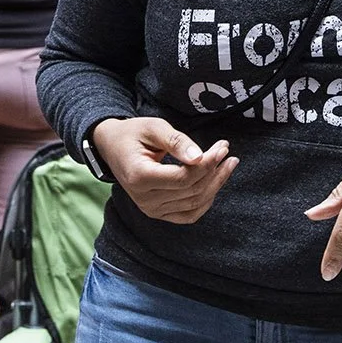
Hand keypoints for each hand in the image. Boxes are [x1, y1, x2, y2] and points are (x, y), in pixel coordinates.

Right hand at [91, 116, 237, 224]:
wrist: (113, 148)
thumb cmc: (133, 134)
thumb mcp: (153, 128)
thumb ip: (176, 141)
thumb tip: (200, 157)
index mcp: (140, 177)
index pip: (183, 177)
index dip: (207, 163)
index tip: (222, 147)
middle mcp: (144, 199)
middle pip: (192, 190)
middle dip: (215, 170)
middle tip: (226, 150)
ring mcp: (150, 209)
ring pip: (194, 203)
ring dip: (215, 184)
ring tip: (228, 163)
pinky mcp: (157, 213)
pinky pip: (189, 214)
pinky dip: (205, 201)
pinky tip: (215, 183)